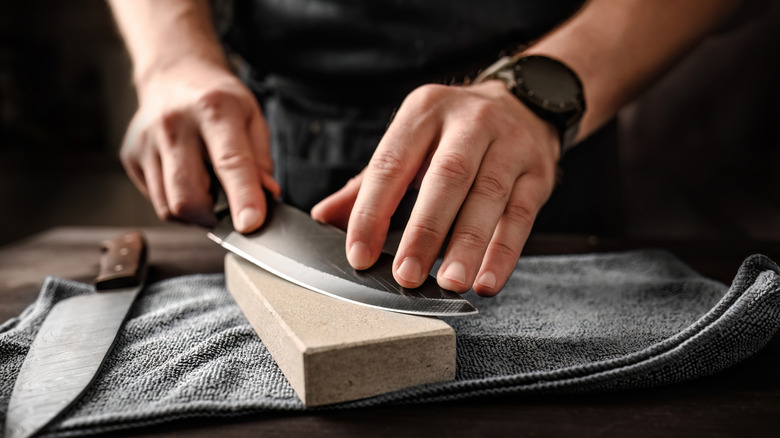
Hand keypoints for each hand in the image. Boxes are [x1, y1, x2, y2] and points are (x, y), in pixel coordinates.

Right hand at [121, 58, 279, 232]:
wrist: (173, 75)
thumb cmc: (218, 99)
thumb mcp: (252, 116)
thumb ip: (261, 158)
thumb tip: (267, 195)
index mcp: (213, 109)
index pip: (229, 162)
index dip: (243, 197)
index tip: (250, 224)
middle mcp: (173, 124)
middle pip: (188, 197)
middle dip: (214, 217)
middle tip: (230, 210)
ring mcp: (146, 142)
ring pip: (169, 207)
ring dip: (195, 214)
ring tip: (209, 190)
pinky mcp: (130, 157)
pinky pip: (156, 200)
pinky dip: (177, 203)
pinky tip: (187, 180)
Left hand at [312, 80, 559, 295]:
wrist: (524, 103)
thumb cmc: (453, 133)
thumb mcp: (410, 142)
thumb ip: (369, 182)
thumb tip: (323, 217)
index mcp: (424, 111)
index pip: (391, 164)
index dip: (373, 212)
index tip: (360, 255)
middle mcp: (470, 122)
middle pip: (447, 177)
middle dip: (425, 231)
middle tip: (407, 276)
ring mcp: (510, 145)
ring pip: (489, 197)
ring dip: (468, 245)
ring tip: (450, 283)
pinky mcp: (539, 172)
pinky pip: (522, 216)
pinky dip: (504, 252)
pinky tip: (486, 281)